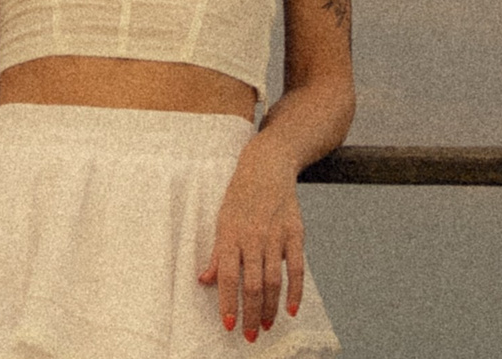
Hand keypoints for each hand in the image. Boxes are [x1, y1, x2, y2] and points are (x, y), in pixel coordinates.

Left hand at [197, 145, 306, 343]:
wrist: (267, 166)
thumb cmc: (240, 197)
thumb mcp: (222, 220)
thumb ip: (217, 254)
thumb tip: (204, 280)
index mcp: (230, 233)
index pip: (228, 275)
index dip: (228, 303)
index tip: (228, 325)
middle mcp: (253, 236)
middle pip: (253, 284)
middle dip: (252, 314)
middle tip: (251, 335)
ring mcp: (275, 235)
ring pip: (273, 280)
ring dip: (271, 308)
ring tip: (267, 326)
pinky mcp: (295, 233)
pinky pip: (297, 268)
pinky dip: (295, 291)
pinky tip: (291, 309)